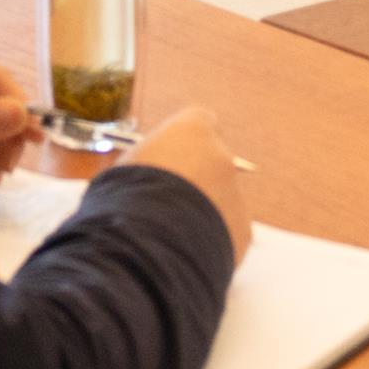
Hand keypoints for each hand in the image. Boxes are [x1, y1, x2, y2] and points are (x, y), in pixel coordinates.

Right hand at [110, 107, 250, 260]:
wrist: (148, 243)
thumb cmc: (126, 197)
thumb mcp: (128, 165)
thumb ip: (152, 158)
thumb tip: (153, 166)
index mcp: (192, 130)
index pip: (200, 121)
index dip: (186, 140)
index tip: (172, 155)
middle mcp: (221, 156)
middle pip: (213, 162)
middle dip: (196, 177)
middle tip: (167, 200)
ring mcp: (236, 192)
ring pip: (221, 198)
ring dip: (202, 210)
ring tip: (171, 232)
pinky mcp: (242, 228)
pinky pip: (226, 229)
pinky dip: (211, 237)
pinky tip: (184, 248)